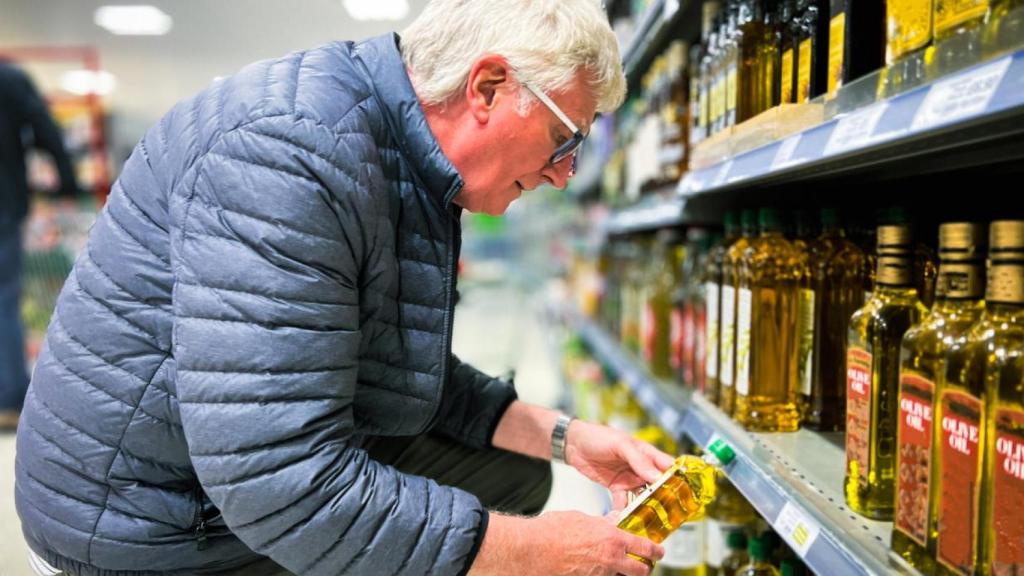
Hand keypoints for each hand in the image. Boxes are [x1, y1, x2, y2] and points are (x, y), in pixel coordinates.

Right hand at [470, 511, 663, 575]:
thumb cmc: (551, 532)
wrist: (532, 549)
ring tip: (621, 568)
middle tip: (644, 564)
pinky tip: (600, 570)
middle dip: (645, 568)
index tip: (658, 551)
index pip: (645, 548)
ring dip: (625, 574)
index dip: (656, 551)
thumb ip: (602, 522)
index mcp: (612, 539)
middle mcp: (610, 560)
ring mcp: (600, 575)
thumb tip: (613, 520)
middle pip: (641, 571)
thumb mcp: (582, 518)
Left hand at [563, 420, 675, 510]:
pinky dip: (625, 511)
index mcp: (646, 453)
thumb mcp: (620, 444)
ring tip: (649, 520)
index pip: (667, 466)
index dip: (678, 478)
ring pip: (642, 496)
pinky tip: (625, 519)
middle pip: (658, 485)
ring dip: (646, 507)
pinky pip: (624, 502)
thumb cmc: (597, 436)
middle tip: (669, 514)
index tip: (686, 493)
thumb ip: (638, 460)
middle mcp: (640, 467)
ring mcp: (629, 478)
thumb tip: (657, 476)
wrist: (573, 443)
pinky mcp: (616, 487)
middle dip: (664, 498)